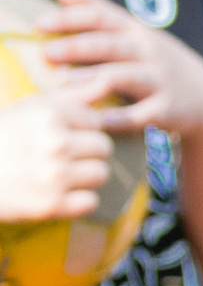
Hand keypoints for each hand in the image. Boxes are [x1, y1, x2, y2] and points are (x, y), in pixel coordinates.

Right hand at [0, 84, 115, 221]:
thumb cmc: (5, 136)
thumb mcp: (33, 107)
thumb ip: (73, 95)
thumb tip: (108, 80)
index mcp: (51, 115)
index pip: (96, 121)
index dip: (81, 129)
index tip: (62, 135)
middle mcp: (55, 143)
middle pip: (103, 147)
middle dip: (87, 152)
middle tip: (63, 156)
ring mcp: (55, 175)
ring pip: (101, 173)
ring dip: (86, 176)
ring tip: (62, 174)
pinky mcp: (53, 205)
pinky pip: (91, 202)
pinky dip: (78, 200)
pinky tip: (60, 193)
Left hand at [37, 0, 202, 139]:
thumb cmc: (152, 60)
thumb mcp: (128, 30)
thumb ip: (93, 6)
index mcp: (132, 30)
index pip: (100, 17)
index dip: (70, 18)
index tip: (39, 24)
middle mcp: (146, 51)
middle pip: (109, 45)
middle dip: (77, 47)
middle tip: (47, 53)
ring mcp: (159, 80)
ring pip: (124, 77)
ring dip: (94, 79)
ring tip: (64, 85)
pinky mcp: (167, 109)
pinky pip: (145, 114)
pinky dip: (124, 118)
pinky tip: (101, 121)